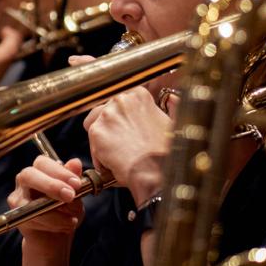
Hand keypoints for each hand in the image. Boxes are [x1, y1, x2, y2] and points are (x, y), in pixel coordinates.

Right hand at [7, 156, 84, 248]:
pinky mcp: (17, 215)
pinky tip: (64, 226)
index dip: (60, 172)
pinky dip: (52, 223)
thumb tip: (75, 162)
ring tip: (73, 218)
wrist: (56, 237)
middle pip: (28, 175)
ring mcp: (18, 197)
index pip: (43, 163)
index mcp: (40, 169)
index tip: (77, 184)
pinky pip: (32, 218)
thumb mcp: (76, 194)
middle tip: (70, 196)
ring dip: (55, 212)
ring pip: (30, 200)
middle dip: (51, 185)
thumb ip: (74, 178)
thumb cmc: (65, 211)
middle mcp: (25, 179)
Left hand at [83, 86, 171, 206]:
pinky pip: (92, 145)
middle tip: (120, 145)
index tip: (123, 129)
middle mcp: (120, 100)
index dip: (120, 119)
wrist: (157, 170)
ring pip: (94, 127)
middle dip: (109, 129)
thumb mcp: (172, 122)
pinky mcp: (96, 131)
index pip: (119, 102)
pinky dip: (100, 157)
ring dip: (102, 141)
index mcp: (138, 95)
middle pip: (103, 111)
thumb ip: (169, 108)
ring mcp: (107, 115)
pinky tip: (114, 164)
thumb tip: (173, 100)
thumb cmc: (166, 152)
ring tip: (118, 156)